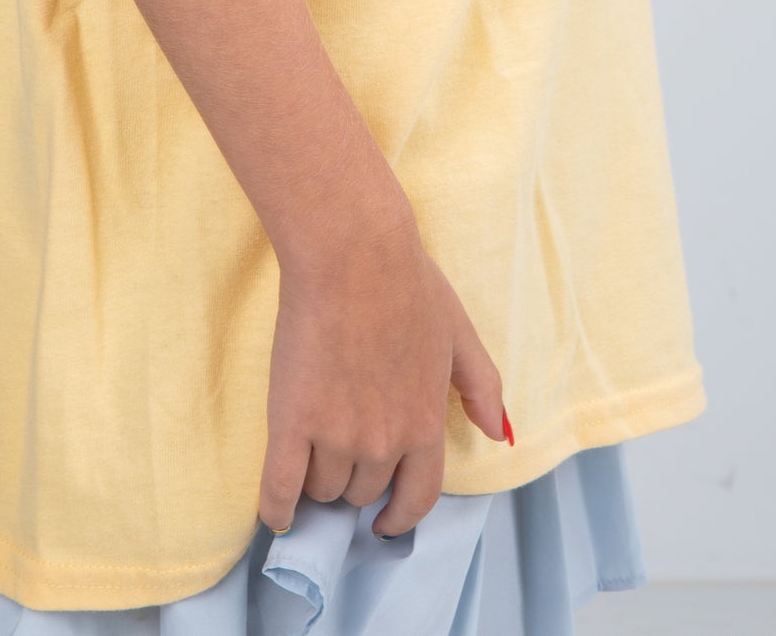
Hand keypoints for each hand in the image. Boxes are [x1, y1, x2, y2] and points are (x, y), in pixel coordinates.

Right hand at [259, 217, 509, 538]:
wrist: (353, 255)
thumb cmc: (407, 283)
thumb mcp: (459, 333)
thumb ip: (483, 387)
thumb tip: (500, 435)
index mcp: (425, 426)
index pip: (417, 497)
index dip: (400, 514)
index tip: (386, 521)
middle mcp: (385, 443)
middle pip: (362, 492)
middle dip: (353, 479)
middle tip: (340, 448)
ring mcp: (337, 435)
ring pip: (323, 488)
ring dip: (317, 478)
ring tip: (309, 449)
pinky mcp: (293, 422)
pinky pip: (280, 488)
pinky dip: (277, 507)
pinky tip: (275, 512)